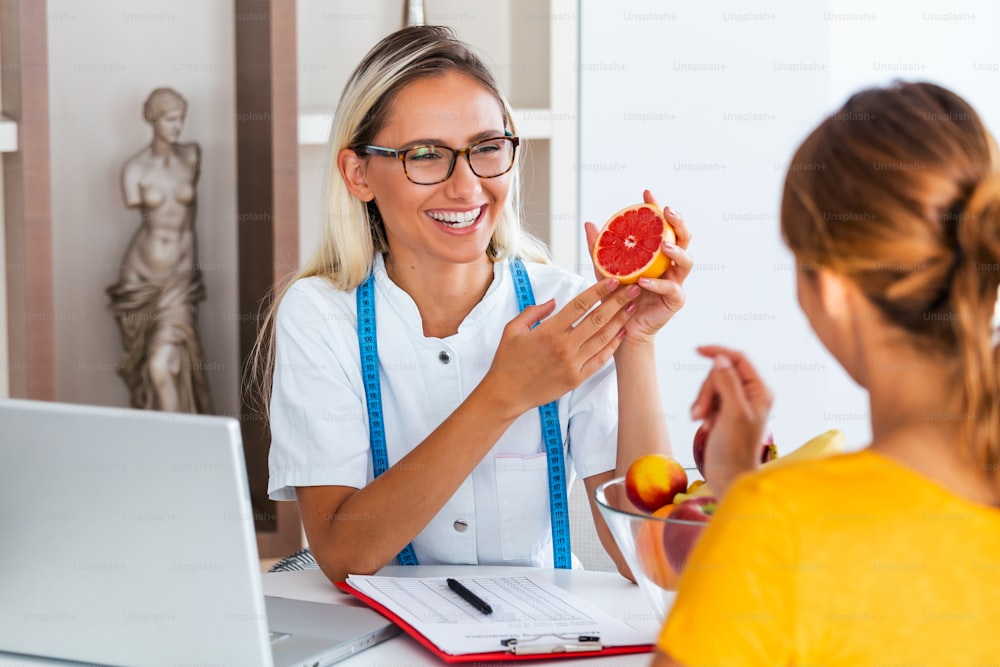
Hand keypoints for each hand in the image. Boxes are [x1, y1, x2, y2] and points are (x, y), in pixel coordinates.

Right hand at [482, 277, 639, 417]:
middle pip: (598, 319)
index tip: (613, 280)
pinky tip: (622, 333)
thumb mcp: (512, 329)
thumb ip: (534, 311)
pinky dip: (613, 345)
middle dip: (618, 302)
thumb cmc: (507, 361)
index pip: (580, 305)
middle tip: (633, 289)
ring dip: (620, 321)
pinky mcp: (576, 378)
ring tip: (633, 307)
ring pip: (603, 338)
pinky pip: (600, 359)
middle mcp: (564, 346)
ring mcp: (573, 364)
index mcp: (549, 331)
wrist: (506, 394)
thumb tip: (554, 302)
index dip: (599, 291)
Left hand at [584, 190, 691, 345]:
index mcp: (657, 254)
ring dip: (676, 251)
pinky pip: (671, 289)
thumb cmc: (617, 296)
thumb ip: (600, 248)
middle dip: (678, 223)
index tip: (647, 194)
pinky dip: (658, 284)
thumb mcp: (605, 268)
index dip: (657, 208)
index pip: (662, 225)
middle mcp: (670, 265)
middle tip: (666, 212)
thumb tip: (590, 224)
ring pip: (686, 262)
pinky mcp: (675, 301)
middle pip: (684, 238)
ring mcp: (676, 282)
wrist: (621, 326)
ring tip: (663, 246)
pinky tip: (643, 280)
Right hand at [689, 345, 773, 497]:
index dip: (719, 352)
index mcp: (760, 391)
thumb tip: (721, 358)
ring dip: (702, 402)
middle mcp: (750, 394)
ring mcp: (737, 404)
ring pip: (712, 386)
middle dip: (707, 390)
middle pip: (721, 372)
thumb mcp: (733, 413)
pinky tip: (703, 424)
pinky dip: (702, 409)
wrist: (728, 477)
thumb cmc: (735, 450)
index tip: (697, 350)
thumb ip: (728, 382)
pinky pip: (708, 399)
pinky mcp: (724, 413)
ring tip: (700, 421)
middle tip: (701, 413)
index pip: (740, 359)